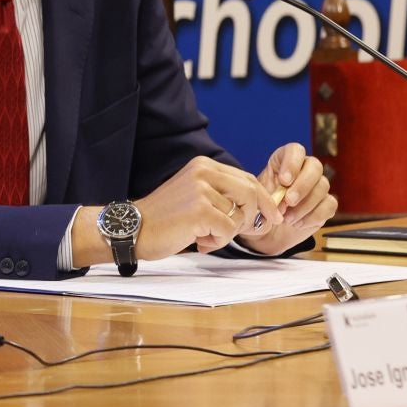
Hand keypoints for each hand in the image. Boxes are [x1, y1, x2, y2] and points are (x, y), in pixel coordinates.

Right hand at [132, 155, 279, 258]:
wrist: (133, 229)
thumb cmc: (165, 218)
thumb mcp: (195, 195)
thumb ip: (223, 195)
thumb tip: (262, 210)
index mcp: (204, 165)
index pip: (247, 179)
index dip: (264, 200)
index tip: (273, 217)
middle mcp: (204, 172)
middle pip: (251, 194)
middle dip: (254, 218)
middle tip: (245, 232)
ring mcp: (202, 190)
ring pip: (240, 216)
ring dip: (227, 233)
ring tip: (204, 234)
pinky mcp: (200, 211)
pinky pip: (229, 231)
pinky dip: (218, 241)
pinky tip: (199, 239)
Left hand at [235, 143, 336, 255]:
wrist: (267, 231)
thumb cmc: (261, 208)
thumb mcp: (257, 197)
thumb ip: (267, 194)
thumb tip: (279, 199)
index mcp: (284, 161)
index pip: (295, 150)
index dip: (292, 163)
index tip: (283, 180)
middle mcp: (304, 169)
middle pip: (315, 166)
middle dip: (302, 185)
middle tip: (289, 201)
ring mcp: (318, 186)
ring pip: (322, 187)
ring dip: (305, 205)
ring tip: (287, 219)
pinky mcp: (326, 204)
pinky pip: (329, 205)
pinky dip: (313, 216)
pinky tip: (298, 224)